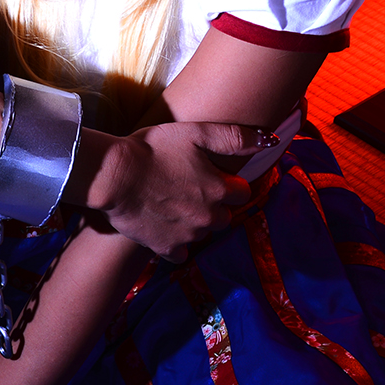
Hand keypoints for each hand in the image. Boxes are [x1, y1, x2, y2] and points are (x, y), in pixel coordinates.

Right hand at [97, 122, 274, 259]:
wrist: (114, 175)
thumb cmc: (153, 148)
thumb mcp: (197, 132)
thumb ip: (236, 138)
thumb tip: (270, 140)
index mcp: (218, 189)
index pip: (242, 194)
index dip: (230, 184)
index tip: (214, 176)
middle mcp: (208, 216)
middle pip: (225, 217)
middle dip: (214, 205)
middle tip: (192, 189)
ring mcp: (187, 235)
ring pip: (203, 233)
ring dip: (195, 221)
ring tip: (174, 203)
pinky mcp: (165, 248)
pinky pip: (180, 252)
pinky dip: (175, 242)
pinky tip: (164, 225)